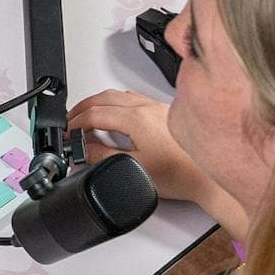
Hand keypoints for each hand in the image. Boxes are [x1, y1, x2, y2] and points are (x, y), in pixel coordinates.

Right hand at [66, 89, 211, 203]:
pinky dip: (114, 104)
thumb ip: (102, 156)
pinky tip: (114, 115)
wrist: (207, 178)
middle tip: (70, 122)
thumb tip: (83, 149)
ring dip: (98, 104)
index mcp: (137, 119)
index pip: (95, 114)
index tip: (67, 132)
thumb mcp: (132, 167)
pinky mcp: (163, 113)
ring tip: (87, 117)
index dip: (75, 123)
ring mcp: (156, 108)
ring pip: (118, 96)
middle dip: (82, 108)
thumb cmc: (180, 174)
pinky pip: (131, 99)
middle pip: (103, 98)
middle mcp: (147, 108)